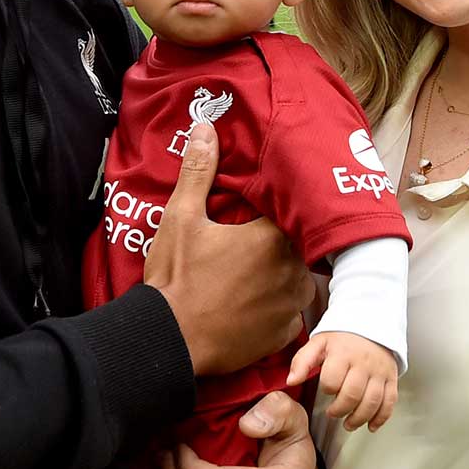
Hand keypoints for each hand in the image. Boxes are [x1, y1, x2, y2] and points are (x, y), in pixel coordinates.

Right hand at [143, 121, 313, 376]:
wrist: (170, 341)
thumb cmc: (176, 278)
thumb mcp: (181, 218)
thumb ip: (199, 171)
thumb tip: (205, 127)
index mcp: (273, 238)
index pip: (290, 212)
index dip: (276, 209)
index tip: (260, 211)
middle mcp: (292, 271)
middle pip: (298, 245)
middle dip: (280, 242)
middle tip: (252, 242)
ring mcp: (291, 306)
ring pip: (299, 278)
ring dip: (284, 273)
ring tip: (256, 271)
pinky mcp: (283, 335)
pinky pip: (292, 313)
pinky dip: (278, 307)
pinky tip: (257, 302)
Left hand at [287, 331, 398, 430]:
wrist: (372, 325)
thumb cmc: (343, 338)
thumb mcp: (318, 343)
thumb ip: (302, 361)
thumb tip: (291, 381)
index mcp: (343, 353)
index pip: (332, 380)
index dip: (327, 389)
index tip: (325, 390)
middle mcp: (364, 363)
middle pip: (352, 394)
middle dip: (340, 409)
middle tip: (333, 413)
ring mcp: (379, 372)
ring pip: (372, 401)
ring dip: (359, 418)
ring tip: (349, 423)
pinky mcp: (391, 378)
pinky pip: (389, 401)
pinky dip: (381, 417)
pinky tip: (371, 425)